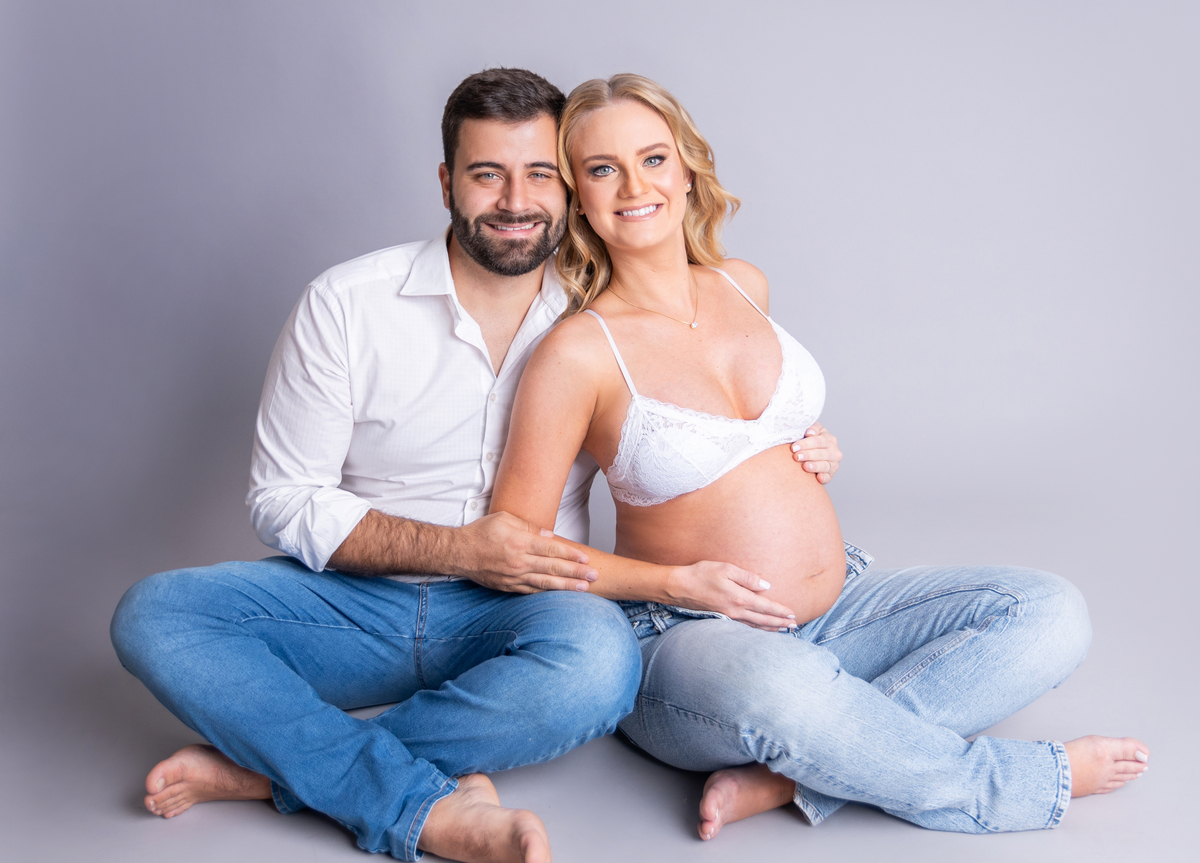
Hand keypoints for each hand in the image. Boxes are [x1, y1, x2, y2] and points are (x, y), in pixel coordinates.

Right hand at [453, 512, 597, 592]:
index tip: (586, 558)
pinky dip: (547, 593)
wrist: (458, 553)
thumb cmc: (481, 533)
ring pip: (545, 583)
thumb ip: (530, 528)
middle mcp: (519, 561)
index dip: (571, 554)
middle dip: (576, 572)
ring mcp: (514, 577)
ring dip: (567, 586)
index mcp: (520, 542)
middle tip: (594, 575)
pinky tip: (560, 594)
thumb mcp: (505, 519)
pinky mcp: (508, 587)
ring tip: (584, 588)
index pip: (552, 549)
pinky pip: (532, 591)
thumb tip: (550, 536)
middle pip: (553, 568)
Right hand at [666, 561, 796, 631]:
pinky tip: (759, 629)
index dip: (780, 612)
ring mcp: (727, 617)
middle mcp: (735, 611)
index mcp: (739, 598)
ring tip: (782, 630)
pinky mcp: (720, 618)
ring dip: (770, 629)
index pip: (766, 607)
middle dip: (780, 623)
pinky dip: (755, 630)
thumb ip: (748, 578)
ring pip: (754, 627)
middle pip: (763, 620)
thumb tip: (766, 586)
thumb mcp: (726, 568)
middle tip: (794, 626)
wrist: (678, 587)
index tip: (792, 614)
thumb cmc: (701, 574)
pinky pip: (744, 627)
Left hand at [791, 422, 840, 483]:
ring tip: (805, 466)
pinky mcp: (830, 474)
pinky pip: (828, 477)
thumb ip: (812, 428)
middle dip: (808, 455)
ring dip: (815, 466)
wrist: (813, 454)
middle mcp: (834, 451)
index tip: (794, 447)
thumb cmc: (810, 441)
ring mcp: (834, 464)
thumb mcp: (812, 431)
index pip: (818, 441)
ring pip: (825, 465)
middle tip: (796, 456)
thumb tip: (810, 433)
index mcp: (829, 439)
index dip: (806, 444)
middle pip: (821, 453)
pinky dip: (824, 477)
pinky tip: (818, 477)